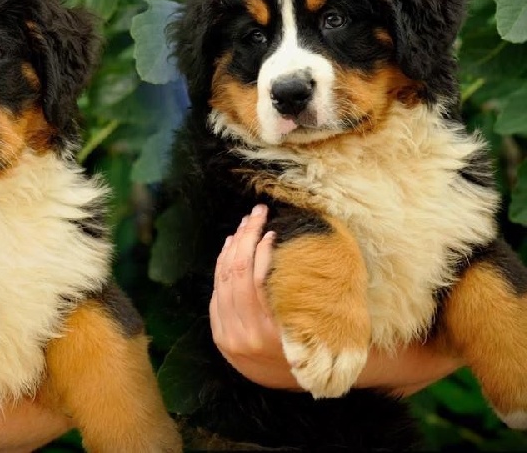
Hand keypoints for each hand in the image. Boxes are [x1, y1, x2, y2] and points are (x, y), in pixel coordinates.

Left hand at [209, 206, 463, 394]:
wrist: (306, 384)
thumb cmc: (331, 347)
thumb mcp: (340, 323)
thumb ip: (340, 298)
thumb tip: (381, 277)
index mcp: (274, 336)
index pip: (256, 281)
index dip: (262, 248)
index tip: (274, 227)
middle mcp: (245, 339)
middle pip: (236, 275)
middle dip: (247, 238)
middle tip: (258, 213)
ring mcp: (229, 339)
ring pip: (223, 281)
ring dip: (233, 247)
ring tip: (249, 223)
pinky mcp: (221, 336)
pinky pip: (216, 294)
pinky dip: (223, 266)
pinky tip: (235, 246)